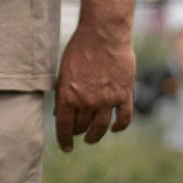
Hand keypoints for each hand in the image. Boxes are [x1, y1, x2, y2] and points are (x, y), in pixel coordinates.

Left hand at [54, 24, 135, 151]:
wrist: (103, 34)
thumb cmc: (79, 50)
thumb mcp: (63, 72)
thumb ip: (62, 94)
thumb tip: (58, 113)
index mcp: (67, 97)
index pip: (64, 127)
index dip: (64, 140)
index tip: (66, 147)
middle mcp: (86, 103)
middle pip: (82, 127)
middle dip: (78, 133)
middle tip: (78, 134)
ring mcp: (106, 100)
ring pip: (101, 127)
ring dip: (95, 136)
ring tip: (92, 138)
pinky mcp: (124, 95)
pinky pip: (124, 118)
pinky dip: (119, 126)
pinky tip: (115, 129)